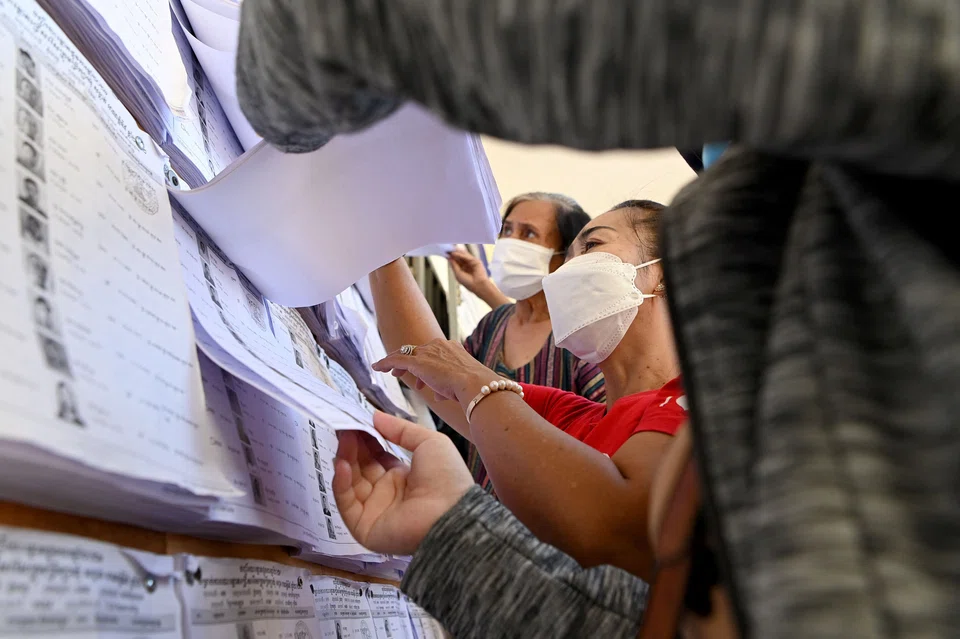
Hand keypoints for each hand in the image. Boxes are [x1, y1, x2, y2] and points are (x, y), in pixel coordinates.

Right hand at [333, 411, 473, 554]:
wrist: (451, 515)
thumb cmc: (446, 477)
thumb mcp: (430, 442)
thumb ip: (401, 429)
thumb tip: (375, 416)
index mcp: (404, 476)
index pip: (376, 457)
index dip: (366, 440)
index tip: (355, 422)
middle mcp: (387, 493)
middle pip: (362, 467)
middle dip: (353, 446)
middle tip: (344, 427)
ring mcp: (374, 510)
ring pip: (351, 483)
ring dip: (345, 460)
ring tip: (343, 439)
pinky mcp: (364, 527)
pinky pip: (347, 504)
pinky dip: (342, 484)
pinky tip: (343, 464)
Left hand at [372, 339, 492, 407]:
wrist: (475, 385)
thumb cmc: (473, 387)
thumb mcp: (460, 385)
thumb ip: (447, 387)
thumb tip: (438, 394)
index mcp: (453, 348)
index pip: (433, 353)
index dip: (426, 365)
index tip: (424, 378)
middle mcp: (439, 346)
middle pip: (418, 351)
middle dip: (411, 364)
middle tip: (404, 373)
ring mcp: (428, 352)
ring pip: (406, 353)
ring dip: (398, 363)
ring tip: (390, 373)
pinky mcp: (417, 361)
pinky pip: (396, 359)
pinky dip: (385, 363)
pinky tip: (377, 367)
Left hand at [447, 248, 489, 292]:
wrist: (478, 286)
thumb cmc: (468, 283)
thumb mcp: (458, 273)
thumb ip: (454, 265)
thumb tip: (449, 258)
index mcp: (462, 269)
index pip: (456, 261)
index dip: (451, 257)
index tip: (445, 253)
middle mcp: (467, 265)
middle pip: (460, 257)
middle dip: (454, 253)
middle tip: (447, 249)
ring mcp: (472, 262)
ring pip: (464, 256)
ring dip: (457, 252)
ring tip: (450, 250)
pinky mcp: (476, 261)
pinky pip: (467, 257)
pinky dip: (461, 255)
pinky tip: (455, 254)